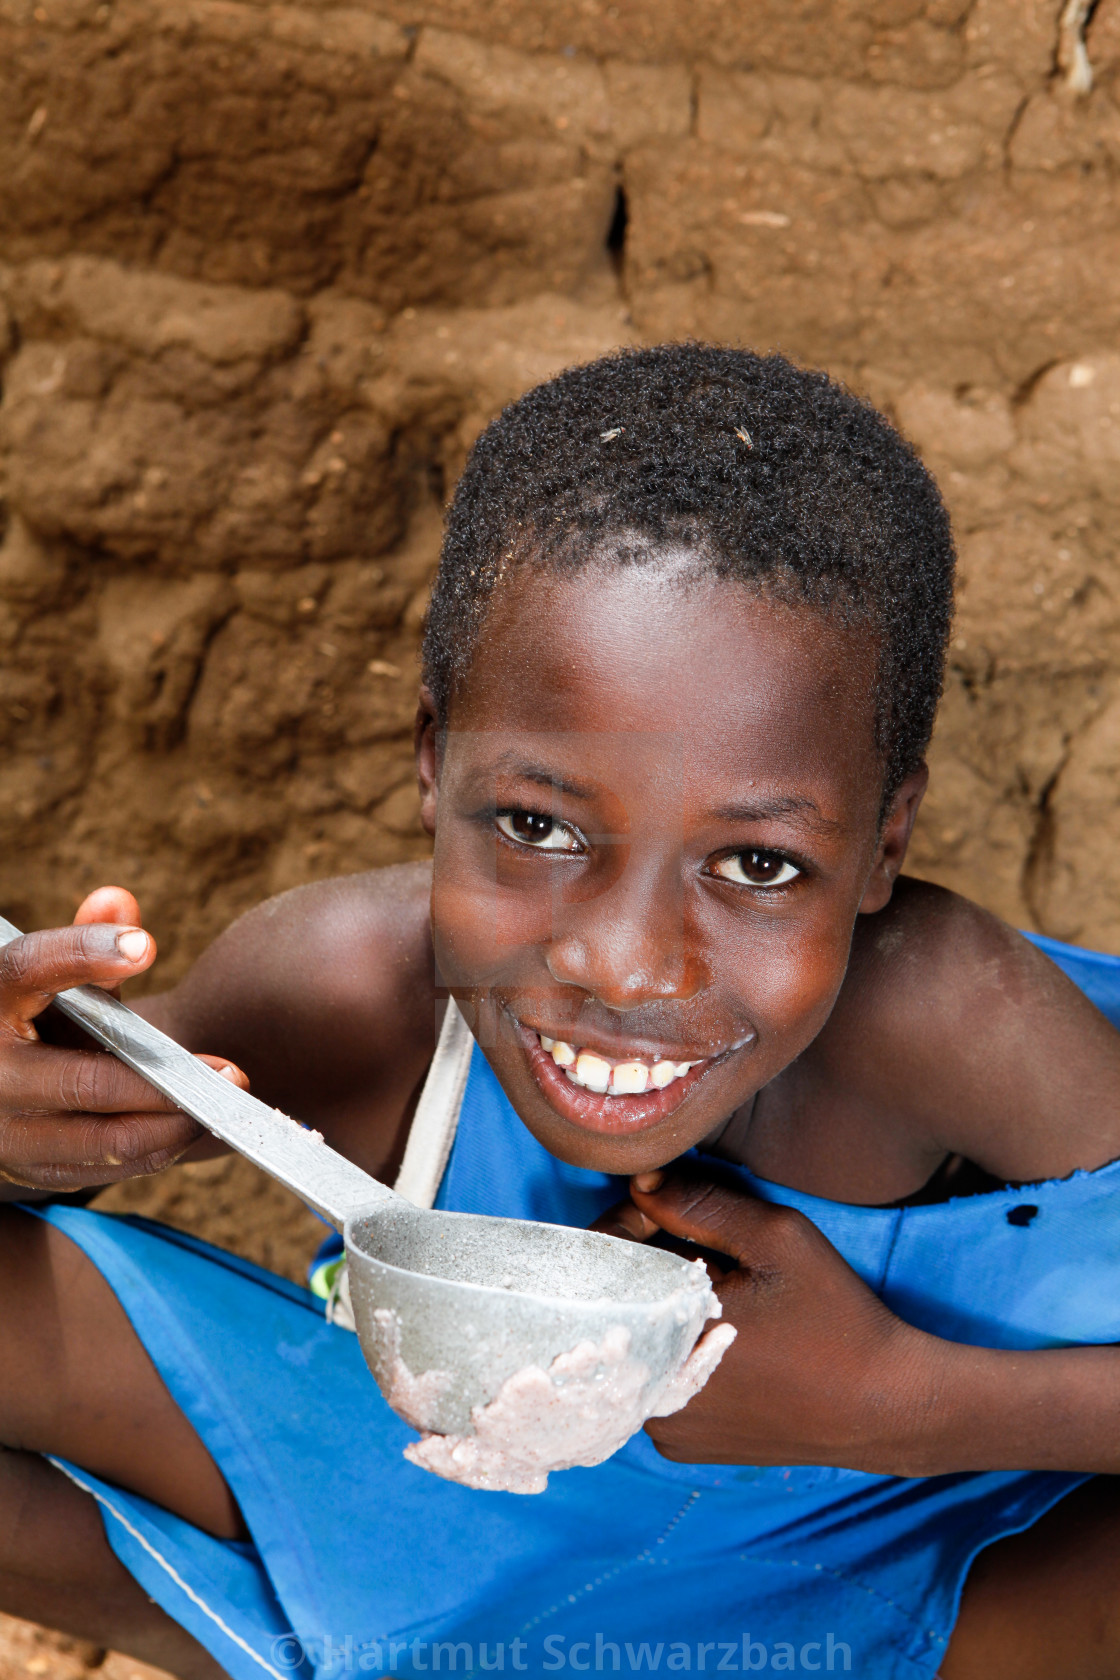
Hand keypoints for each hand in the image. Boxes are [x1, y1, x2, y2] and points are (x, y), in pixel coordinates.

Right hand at [0, 886, 245, 1192]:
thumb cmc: (35, 1020)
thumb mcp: (50, 981)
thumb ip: (85, 942)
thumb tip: (117, 899)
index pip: (30, 967)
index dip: (84, 953)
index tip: (147, 945)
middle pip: (89, 1081)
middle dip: (169, 1080)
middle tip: (231, 1073)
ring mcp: (6, 1130)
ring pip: (105, 1138)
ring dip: (173, 1125)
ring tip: (220, 1104)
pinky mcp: (31, 1169)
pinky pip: (106, 1170)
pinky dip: (156, 1150)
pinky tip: (189, 1126)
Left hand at [596, 1165, 930, 1472]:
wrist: (885, 1405)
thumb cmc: (835, 1318)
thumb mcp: (777, 1240)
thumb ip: (700, 1206)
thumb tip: (640, 1182)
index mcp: (667, 1334)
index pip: (602, 1259)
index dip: (631, 1221)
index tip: (670, 1210)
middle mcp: (651, 1392)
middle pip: (614, 1305)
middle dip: (644, 1266)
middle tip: (701, 1253)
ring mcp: (663, 1428)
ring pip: (635, 1346)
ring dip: (658, 1313)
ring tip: (715, 1299)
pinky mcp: (683, 1447)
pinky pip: (655, 1385)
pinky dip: (674, 1357)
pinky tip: (721, 1345)